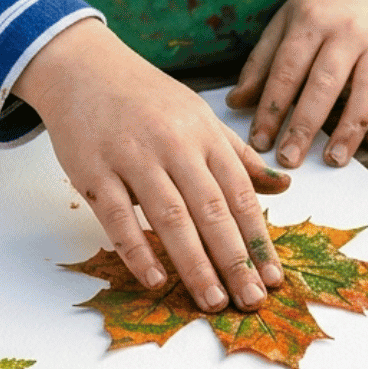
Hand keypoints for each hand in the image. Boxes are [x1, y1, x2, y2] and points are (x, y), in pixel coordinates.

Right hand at [15, 18, 290, 312]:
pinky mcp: (93, 171)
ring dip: (194, 264)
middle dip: (234, 259)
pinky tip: (156, 280)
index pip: (239, 194)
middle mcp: (174, 146)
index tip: (273, 277)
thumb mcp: (200, 117)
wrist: (83, 67)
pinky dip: (138, 250)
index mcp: (204, 136)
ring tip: (212, 301)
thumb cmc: (147, 98)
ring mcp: (132, 158)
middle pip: (211, 211)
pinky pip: (117, 217)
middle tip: (251, 300)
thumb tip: (284, 187)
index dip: (258, 238)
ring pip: (170, 217)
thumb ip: (239, 156)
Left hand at [227, 0, 367, 166]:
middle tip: (290, 160)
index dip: (272, 108)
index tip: (260, 142)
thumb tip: (236, 102)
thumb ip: (261, 63)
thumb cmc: (321, 7)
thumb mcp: (285, 22)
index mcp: (310, 23)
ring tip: (334, 159)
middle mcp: (347, 32)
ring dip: (350, 129)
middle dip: (306, 125)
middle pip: (325, 84)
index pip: (287, 71)